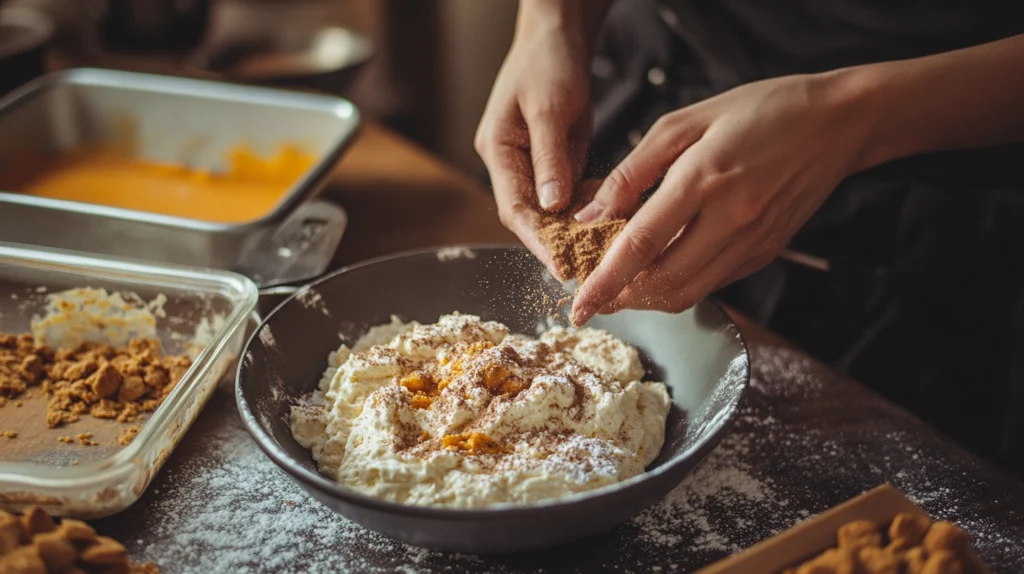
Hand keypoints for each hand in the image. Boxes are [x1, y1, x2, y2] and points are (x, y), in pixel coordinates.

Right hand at [475, 11, 594, 274]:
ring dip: (574, 232)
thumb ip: (550, 158)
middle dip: (557, 244)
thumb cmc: (547, 62)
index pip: (514, 209)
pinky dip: (586, 209)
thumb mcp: (549, 108)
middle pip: (530, 217)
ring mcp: (532, 165)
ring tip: (603, 253)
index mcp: (498, 152)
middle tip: (588, 269)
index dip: (537, 240)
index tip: (561, 263)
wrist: (557, 36)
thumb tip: (551, 206)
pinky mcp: (554, 162)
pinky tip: (610, 219)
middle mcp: (510, 164)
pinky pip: (567, 195)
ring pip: (550, 211)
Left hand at [571, 72, 874, 323]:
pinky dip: (680, 285)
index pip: (641, 245)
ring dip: (648, 299)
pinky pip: (713, 283)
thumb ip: (633, 172)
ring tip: (621, 289)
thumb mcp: (683, 123)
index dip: (604, 281)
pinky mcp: (765, 252)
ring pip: (688, 293)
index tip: (578, 303)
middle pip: (662, 282)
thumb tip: (592, 215)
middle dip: (620, 298)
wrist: (835, 123)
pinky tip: (662, 270)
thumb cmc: (758, 111)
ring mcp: (752, 241)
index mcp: (703, 179)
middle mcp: (730, 218)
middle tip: (593, 297)